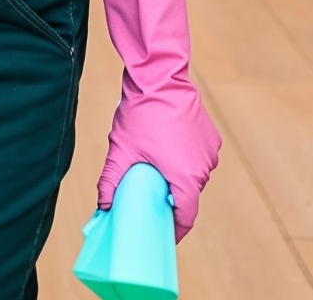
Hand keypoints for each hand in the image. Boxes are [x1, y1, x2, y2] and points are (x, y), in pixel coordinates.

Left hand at [98, 0, 221, 239]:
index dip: (173, 230)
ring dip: (177, 177)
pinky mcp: (210, 136)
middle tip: (148, 200)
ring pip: (193, 175)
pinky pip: (197, 157)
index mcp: (186, 178)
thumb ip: (110, 184)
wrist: (160, 76)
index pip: (185, 217)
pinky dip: (184, 159)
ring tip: (154, 171)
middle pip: (187, 196)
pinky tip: (165, 151)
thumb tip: (103, 208)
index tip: (161, 236)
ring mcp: (209, 151)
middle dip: (169, 200)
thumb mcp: (121, 152)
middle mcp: (204, 168)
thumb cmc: (142, 114)